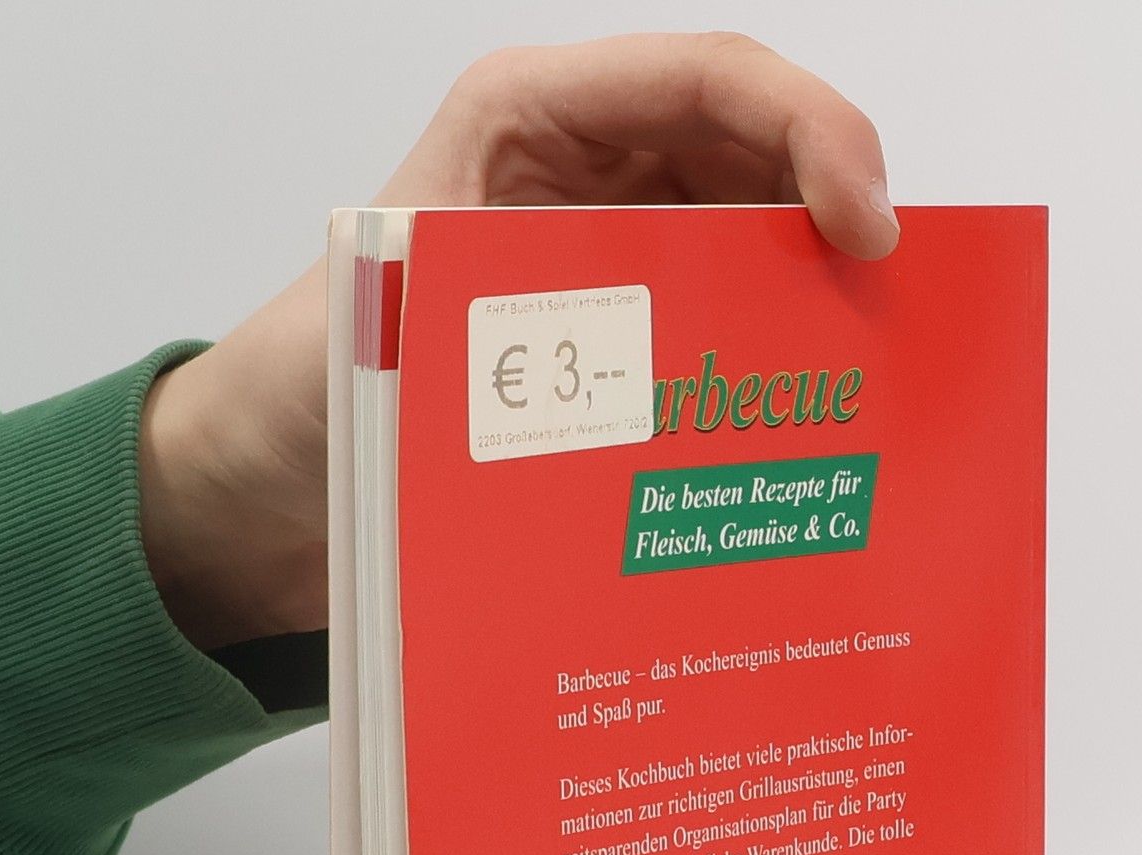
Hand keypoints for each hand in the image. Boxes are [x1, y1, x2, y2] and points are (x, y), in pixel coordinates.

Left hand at [139, 33, 897, 648]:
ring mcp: (608, 262)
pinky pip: (720, 336)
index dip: (810, 134)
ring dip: (811, 307)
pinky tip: (800, 432)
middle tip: (884, 323)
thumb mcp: (391, 327)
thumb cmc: (297, 387)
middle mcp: (583, 178)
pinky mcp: (616, 345)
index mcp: (528, 122)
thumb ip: (509, 326)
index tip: (863, 230)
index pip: (706, 81)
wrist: (258, 486)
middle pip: (756, 157)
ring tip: (859, 386)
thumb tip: (636, 383)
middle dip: (833, 225)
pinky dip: (770, 372)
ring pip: (755, 251)